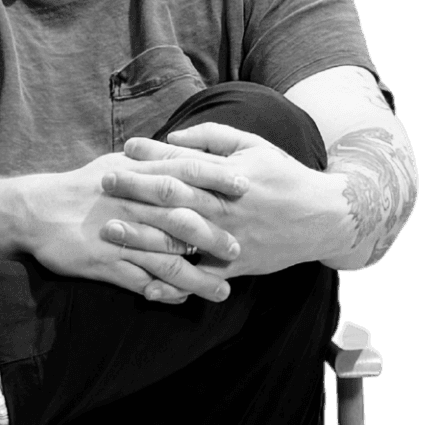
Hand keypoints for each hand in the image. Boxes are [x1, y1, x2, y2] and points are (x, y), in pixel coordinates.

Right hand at [17, 156, 240, 303]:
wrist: (36, 211)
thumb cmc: (82, 187)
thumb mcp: (116, 164)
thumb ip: (150, 162)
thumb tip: (182, 152)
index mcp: (137, 177)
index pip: (185, 172)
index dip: (217, 179)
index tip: (246, 187)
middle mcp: (132, 205)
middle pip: (182, 221)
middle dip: (214, 237)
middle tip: (239, 251)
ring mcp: (120, 237)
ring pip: (166, 260)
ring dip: (196, 278)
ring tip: (221, 290)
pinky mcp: (105, 264)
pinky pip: (141, 282)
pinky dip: (163, 293)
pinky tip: (182, 300)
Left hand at [99, 124, 357, 274]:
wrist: (322, 217)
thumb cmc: (283, 176)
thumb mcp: (253, 145)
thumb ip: (212, 138)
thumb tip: (172, 137)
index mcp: (227, 177)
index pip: (182, 164)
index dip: (151, 157)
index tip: (123, 151)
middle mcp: (224, 208)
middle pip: (173, 198)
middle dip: (136, 190)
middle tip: (103, 183)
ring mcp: (228, 239)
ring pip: (178, 239)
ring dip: (141, 236)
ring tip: (109, 231)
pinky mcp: (234, 266)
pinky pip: (199, 278)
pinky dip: (173, 285)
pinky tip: (145, 287)